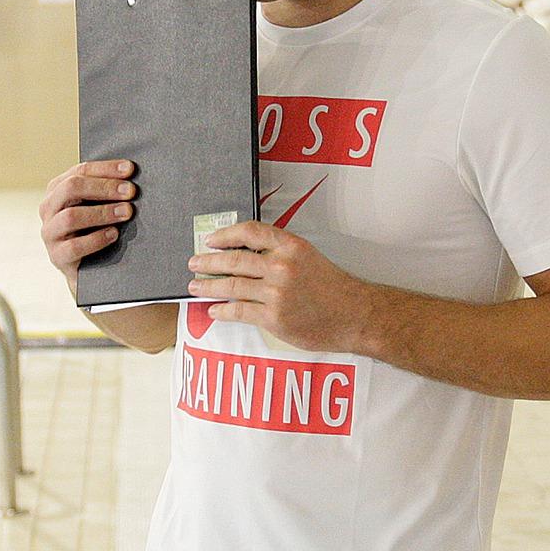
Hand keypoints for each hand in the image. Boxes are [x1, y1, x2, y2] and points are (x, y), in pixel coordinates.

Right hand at [40, 159, 136, 289]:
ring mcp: (50, 233)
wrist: (90, 269)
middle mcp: (49, 208)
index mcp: (58, 189)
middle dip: (104, 187)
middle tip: (131, 192)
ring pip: (71, 217)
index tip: (130, 169)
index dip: (105, 168)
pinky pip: (74, 247)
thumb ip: (107, 189)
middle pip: (71, 188)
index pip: (80, 171)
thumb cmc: (98, 227)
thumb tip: (132, 173)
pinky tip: (114, 234)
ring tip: (127, 213)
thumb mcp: (99, 204)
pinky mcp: (57, 256)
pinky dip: (96, 239)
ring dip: (102, 212)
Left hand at [187, 219, 372, 352]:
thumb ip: (281, 253)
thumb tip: (246, 256)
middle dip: (208, 262)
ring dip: (209, 287)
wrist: (355, 315)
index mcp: (291, 246)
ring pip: (232, 287)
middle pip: (234, 260)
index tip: (211, 240)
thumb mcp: (309, 257)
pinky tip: (214, 311)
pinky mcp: (274, 318)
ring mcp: (276, 293)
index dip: (226, 235)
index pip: (250, 232)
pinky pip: (239, 312)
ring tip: (195, 287)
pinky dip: (222, 311)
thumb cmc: (334, 288)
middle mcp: (282, 266)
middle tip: (194, 263)